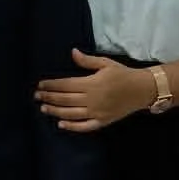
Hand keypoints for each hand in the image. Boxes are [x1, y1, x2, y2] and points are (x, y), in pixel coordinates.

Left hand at [35, 51, 154, 132]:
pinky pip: (84, 126)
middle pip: (65, 99)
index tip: (40, 85)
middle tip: (37, 96)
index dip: (51, 85)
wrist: (142, 90)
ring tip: (44, 108)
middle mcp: (92, 99)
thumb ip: (87, 61)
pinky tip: (60, 124)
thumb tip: (72, 52)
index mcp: (92, 83)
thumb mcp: (106, 63)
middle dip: (49, 97)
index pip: (66, 85)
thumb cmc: (123, 74)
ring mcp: (97, 112)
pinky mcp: (102, 121)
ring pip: (71, 114)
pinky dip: (72, 127)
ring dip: (55, 111)